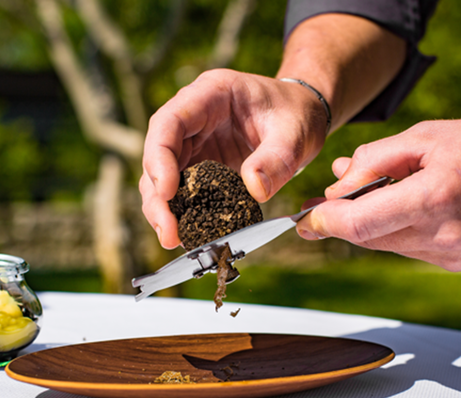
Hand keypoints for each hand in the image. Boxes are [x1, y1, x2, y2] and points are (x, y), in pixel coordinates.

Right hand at [140, 69, 328, 248]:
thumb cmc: (297, 113)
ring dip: (163, 209)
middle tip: (168, 232)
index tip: (167, 192)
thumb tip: (255, 190)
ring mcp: (193, 142)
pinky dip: (181, 212)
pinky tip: (186, 234)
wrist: (303, 115)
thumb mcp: (295, 132)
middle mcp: (193, 117)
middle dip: (158, 196)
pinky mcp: (200, 166)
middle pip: (157, 154)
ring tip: (173, 239)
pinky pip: (181, 190)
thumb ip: (277, 158)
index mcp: (210, 94)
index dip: (160, 158)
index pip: (169, 122)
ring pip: (162, 176)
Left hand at [296, 115, 460, 270]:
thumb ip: (374, 159)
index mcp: (435, 197)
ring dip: (370, 224)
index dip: (326, 222)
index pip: (361, 223)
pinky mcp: (457, 263)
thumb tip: (336, 182)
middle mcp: (443, 235)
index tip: (304, 219)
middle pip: (368, 238)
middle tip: (318, 206)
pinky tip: (408, 207)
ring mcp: (452, 255)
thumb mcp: (426, 136)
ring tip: (373, 193)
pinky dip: (398, 230)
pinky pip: (409, 249)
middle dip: (341, 221)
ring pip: (387, 245)